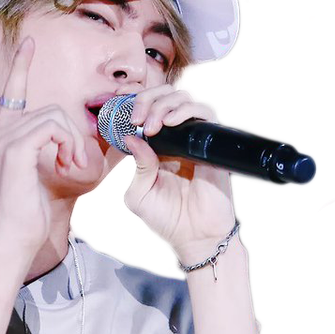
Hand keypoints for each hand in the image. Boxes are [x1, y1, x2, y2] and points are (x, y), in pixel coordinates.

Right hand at [0, 36, 88, 266]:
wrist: (12, 240)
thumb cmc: (29, 215)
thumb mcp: (47, 176)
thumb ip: (57, 153)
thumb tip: (81, 141)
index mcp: (4, 138)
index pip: (12, 94)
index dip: (20, 67)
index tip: (29, 45)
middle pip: (49, 109)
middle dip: (72, 134)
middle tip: (77, 163)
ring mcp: (4, 140)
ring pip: (54, 116)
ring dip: (73, 142)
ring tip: (71, 167)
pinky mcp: (15, 149)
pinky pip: (53, 127)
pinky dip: (68, 144)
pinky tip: (66, 165)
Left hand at [117, 83, 237, 264]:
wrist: (195, 237)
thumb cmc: (167, 220)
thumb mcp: (138, 194)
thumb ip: (136, 165)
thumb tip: (131, 137)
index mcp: (158, 148)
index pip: (149, 110)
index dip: (136, 104)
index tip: (124, 114)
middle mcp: (177, 139)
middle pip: (166, 96)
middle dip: (148, 99)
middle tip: (137, 118)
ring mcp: (194, 139)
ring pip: (185, 97)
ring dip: (164, 103)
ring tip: (151, 125)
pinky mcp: (211, 143)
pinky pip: (205, 112)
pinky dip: (186, 109)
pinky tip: (169, 122)